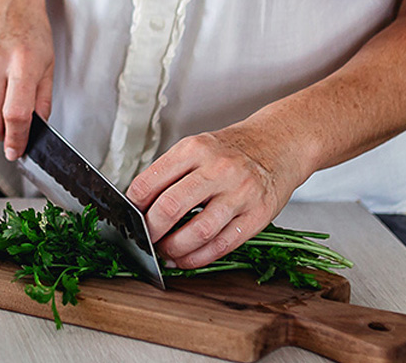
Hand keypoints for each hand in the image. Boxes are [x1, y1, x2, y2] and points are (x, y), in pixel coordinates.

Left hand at [126, 122, 306, 268]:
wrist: (278, 144)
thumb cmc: (231, 150)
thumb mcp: (196, 147)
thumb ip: (169, 172)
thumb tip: (138, 205)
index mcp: (193, 149)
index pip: (149, 182)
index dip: (132, 207)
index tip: (127, 219)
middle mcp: (217, 168)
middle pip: (170, 207)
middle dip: (150, 231)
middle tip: (144, 240)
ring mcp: (240, 193)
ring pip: (198, 231)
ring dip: (174, 249)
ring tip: (164, 252)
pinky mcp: (258, 215)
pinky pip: (223, 244)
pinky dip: (199, 258)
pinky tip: (186, 259)